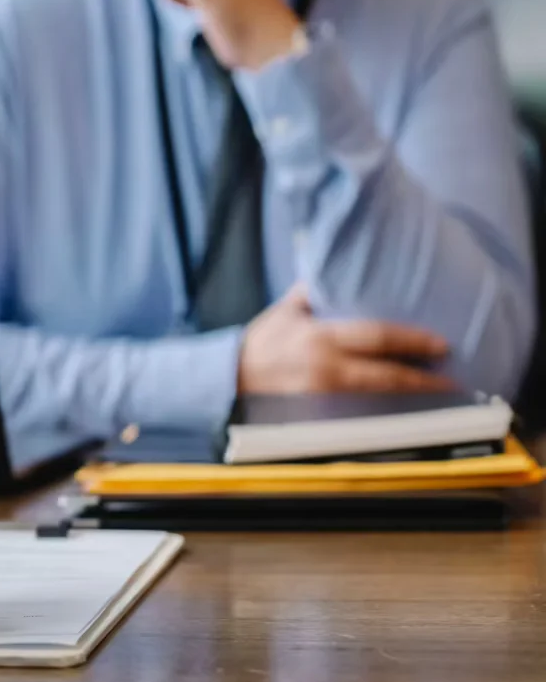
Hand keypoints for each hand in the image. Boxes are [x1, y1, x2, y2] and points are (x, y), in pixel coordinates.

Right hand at [238, 286, 454, 394]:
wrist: (230, 377)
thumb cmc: (261, 341)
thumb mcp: (287, 309)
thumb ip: (315, 291)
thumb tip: (340, 268)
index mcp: (319, 337)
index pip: (375, 336)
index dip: (411, 341)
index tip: (441, 344)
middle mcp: (324, 367)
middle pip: (384, 375)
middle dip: (422, 379)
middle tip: (452, 381)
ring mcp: (322, 395)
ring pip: (376, 398)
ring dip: (410, 398)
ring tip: (437, 396)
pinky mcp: (317, 412)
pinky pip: (359, 413)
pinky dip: (385, 411)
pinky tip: (405, 411)